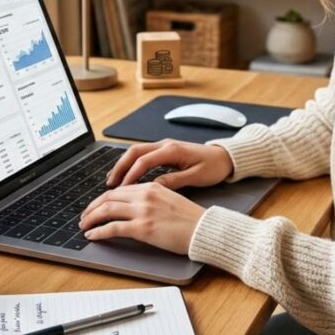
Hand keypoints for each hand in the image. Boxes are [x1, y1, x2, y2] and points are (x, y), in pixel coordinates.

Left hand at [79, 183, 204, 254]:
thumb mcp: (169, 198)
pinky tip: (93, 235)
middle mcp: (145, 195)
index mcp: (151, 186)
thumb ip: (150, 198)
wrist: (204, 229)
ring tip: (84, 226)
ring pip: (106, 210)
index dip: (103, 198)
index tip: (96, 206)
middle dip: (92, 207)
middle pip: (108, 197)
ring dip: (91, 218)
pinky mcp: (143, 228)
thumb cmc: (191, 218)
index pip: (119, 189)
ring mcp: (143, 211)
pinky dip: (99, 231)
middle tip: (84, 217)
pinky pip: (113, 228)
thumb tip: (133, 205)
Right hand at [106, 139, 233, 188]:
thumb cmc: (214, 167)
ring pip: (136, 152)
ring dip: (123, 165)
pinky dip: (131, 165)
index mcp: (172, 150)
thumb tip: (153, 186)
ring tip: (112, 181)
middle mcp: (165, 145)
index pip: (144, 161)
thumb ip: (174, 180)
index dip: (130, 175)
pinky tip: (126, 176)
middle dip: (119, 167)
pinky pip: (142, 155)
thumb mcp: (196, 176)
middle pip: (134, 152)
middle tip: (109, 184)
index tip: (121, 189)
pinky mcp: (165, 151)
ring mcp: (164, 146)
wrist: (225, 156)